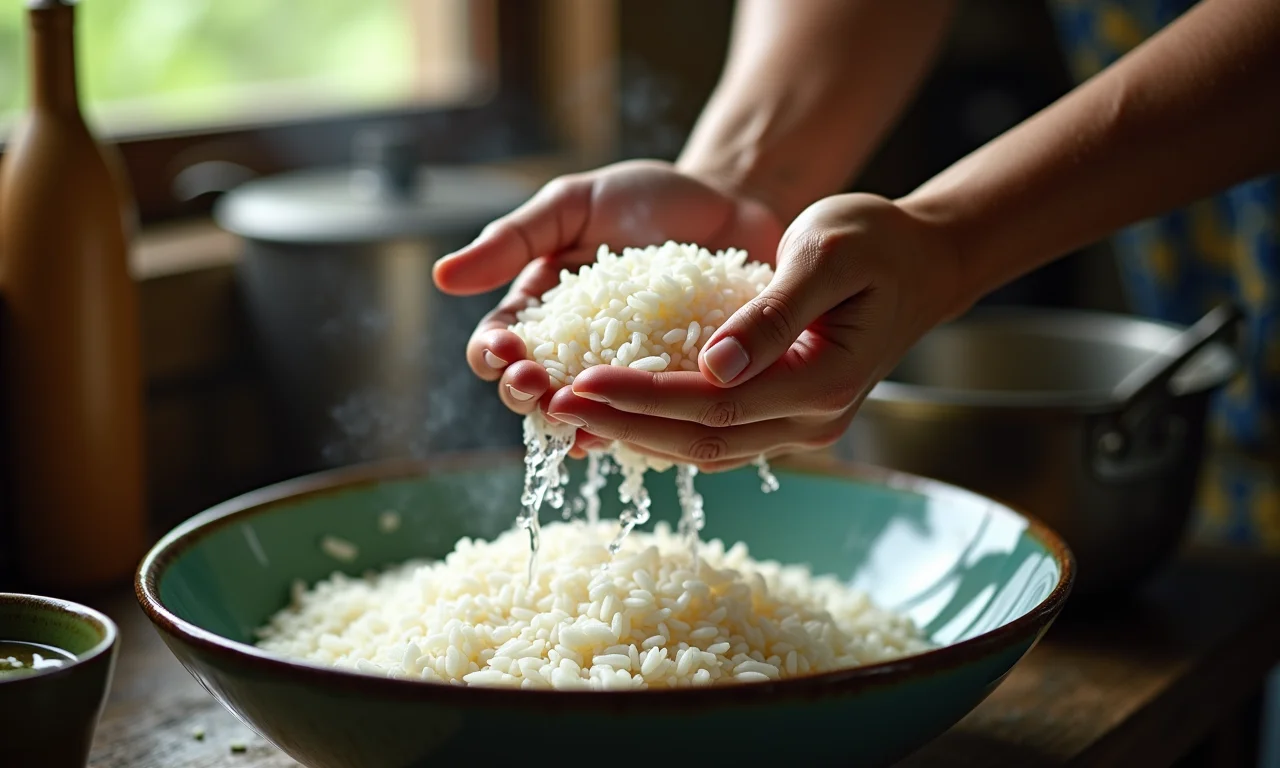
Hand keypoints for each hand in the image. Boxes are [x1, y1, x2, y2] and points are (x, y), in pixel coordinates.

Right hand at [432, 159, 783, 454]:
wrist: (731, 205)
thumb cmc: (645, 200)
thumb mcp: (573, 204)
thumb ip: (513, 240)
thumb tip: (441, 277)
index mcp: (538, 311)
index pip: (494, 347)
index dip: (491, 355)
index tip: (503, 347)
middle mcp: (573, 353)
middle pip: (530, 393)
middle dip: (526, 394)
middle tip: (537, 385)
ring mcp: (621, 377)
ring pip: (582, 417)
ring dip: (574, 423)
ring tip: (578, 419)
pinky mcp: (670, 391)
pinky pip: (644, 423)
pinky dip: (633, 431)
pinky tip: (633, 431)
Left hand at [545, 193, 965, 470]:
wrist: (922, 262)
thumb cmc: (876, 241)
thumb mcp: (824, 252)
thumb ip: (771, 312)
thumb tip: (714, 366)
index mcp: (824, 383)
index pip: (716, 407)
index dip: (643, 399)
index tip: (580, 381)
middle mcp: (813, 421)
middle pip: (703, 441)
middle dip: (624, 423)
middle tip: (554, 402)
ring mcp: (802, 428)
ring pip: (706, 450)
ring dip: (637, 432)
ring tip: (573, 410)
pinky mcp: (787, 418)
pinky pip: (718, 436)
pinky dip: (665, 427)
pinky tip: (618, 411)